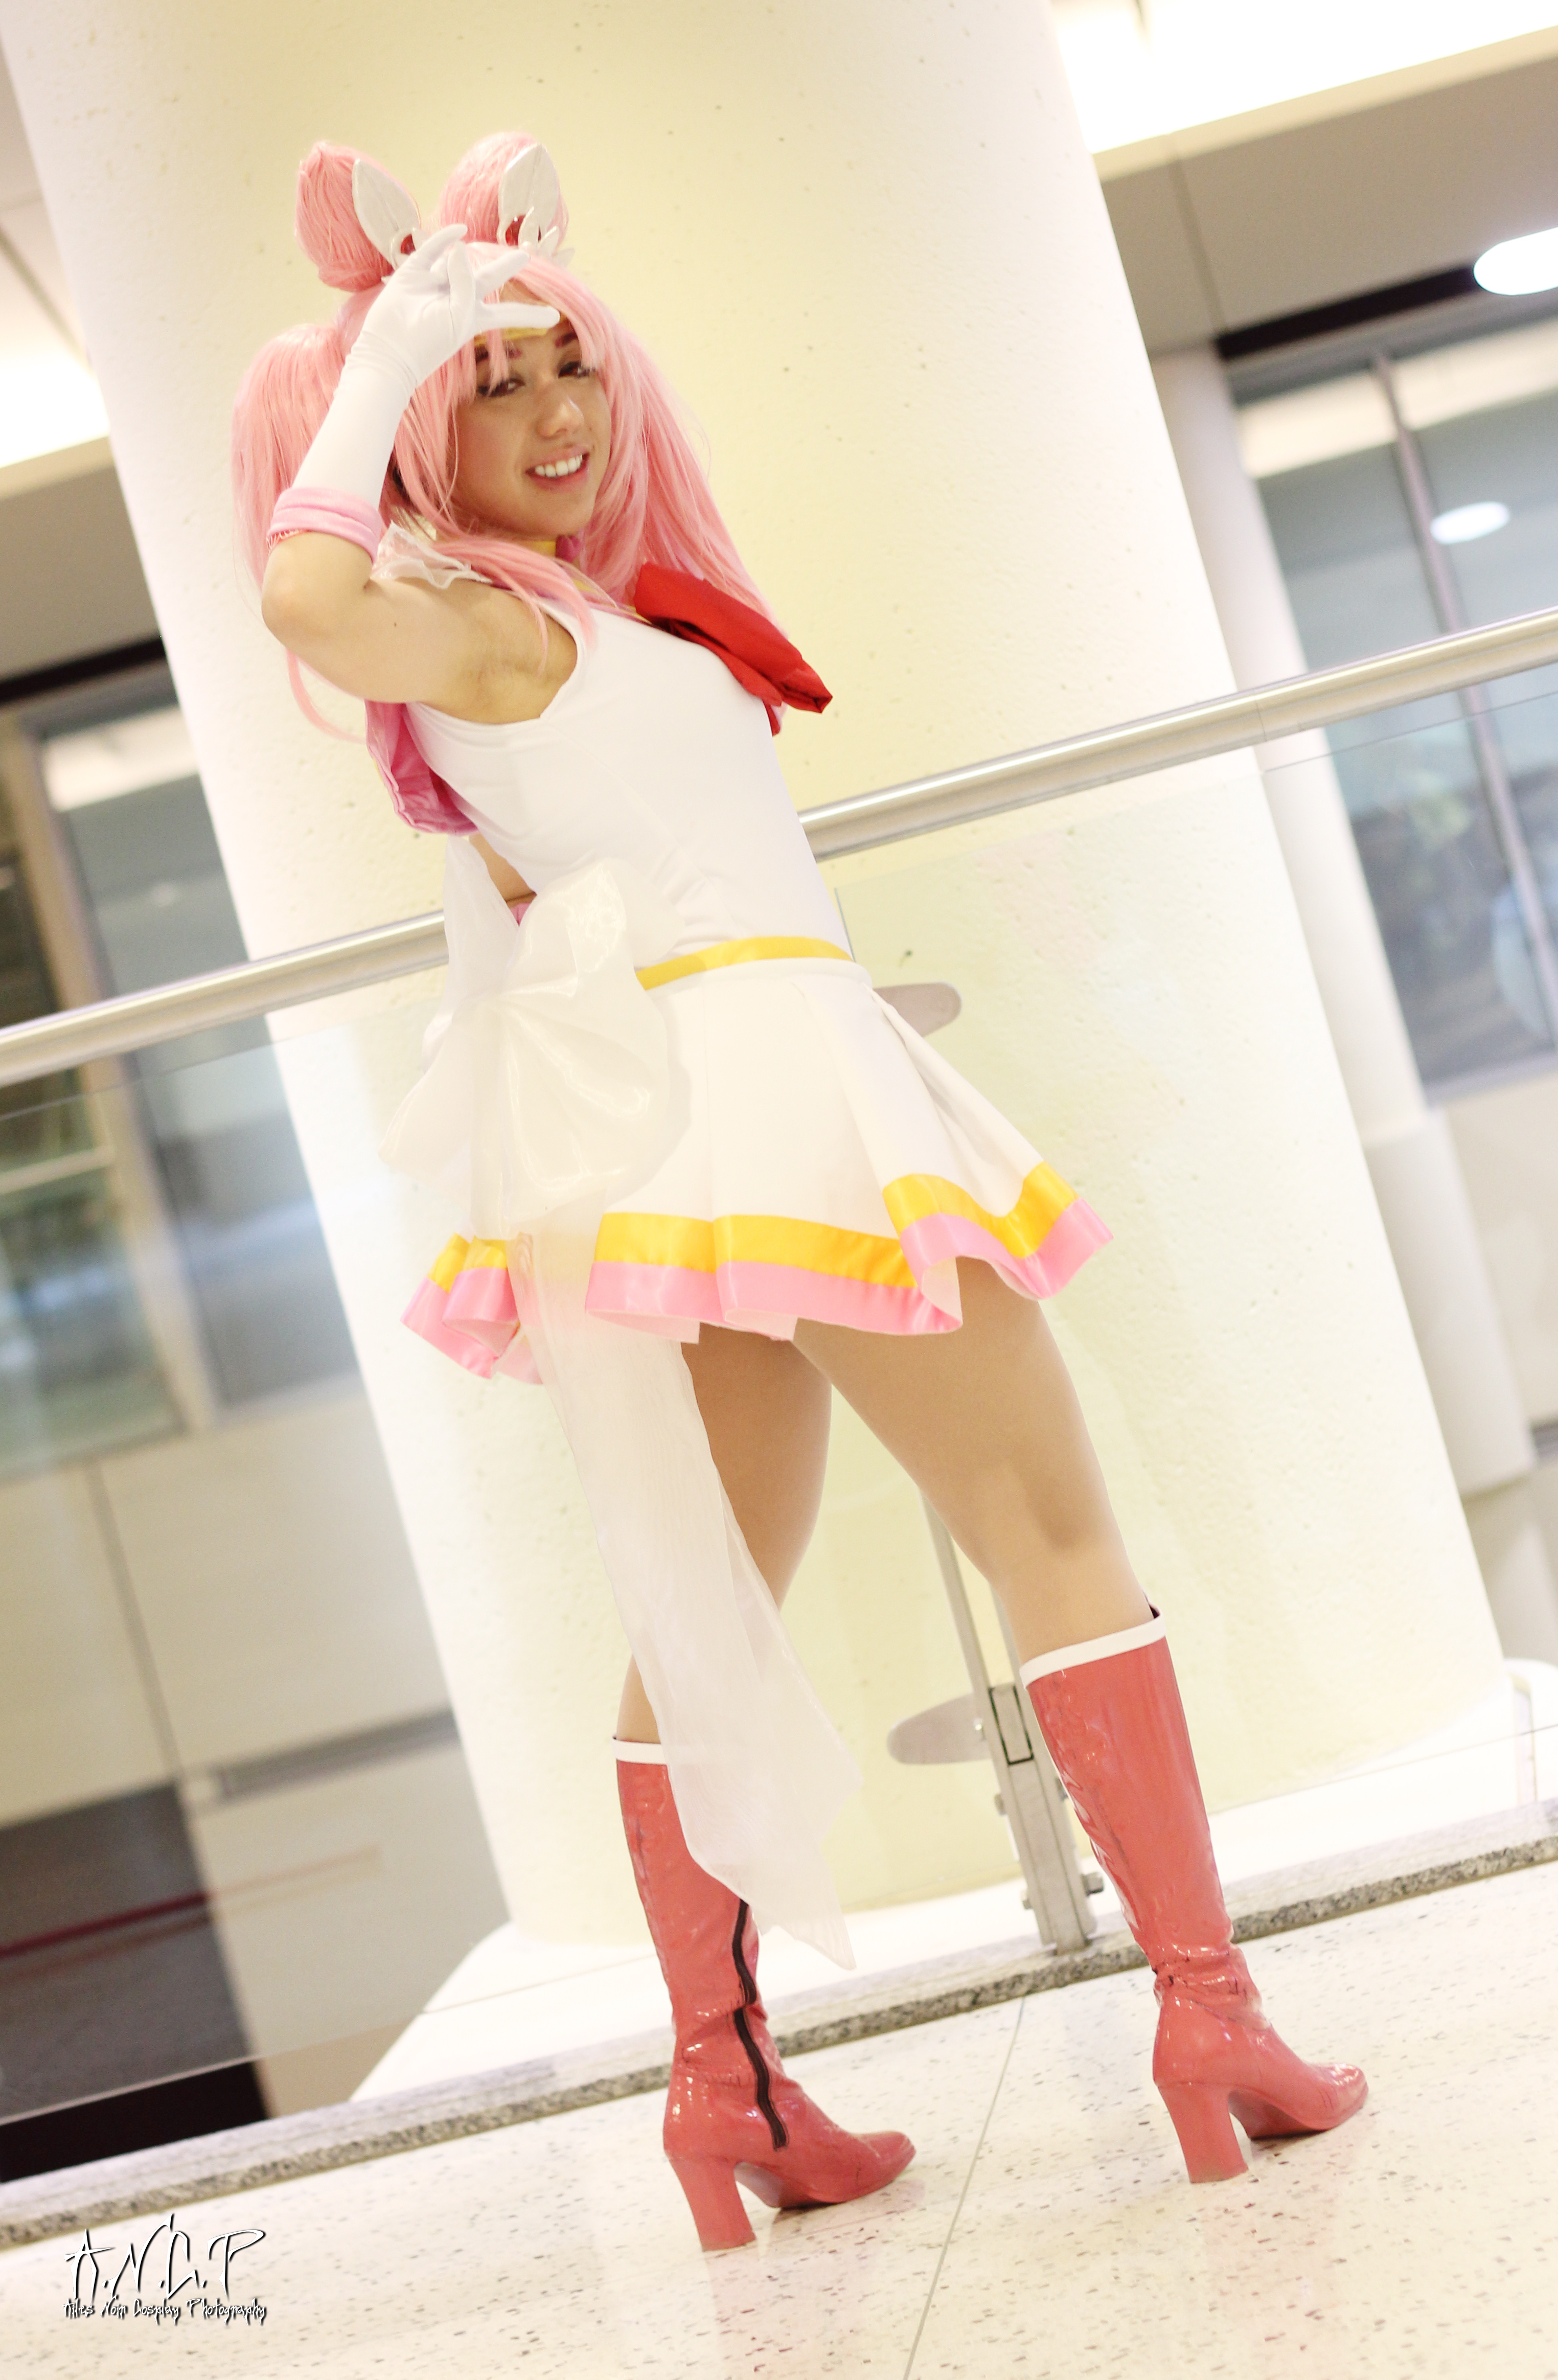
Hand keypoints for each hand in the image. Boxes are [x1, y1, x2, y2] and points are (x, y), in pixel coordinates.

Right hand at [350, 224, 559, 398]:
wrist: (391, 347)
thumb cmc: (431, 340)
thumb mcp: (460, 315)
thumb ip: (467, 280)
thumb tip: (462, 245)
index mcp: (476, 317)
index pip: (510, 313)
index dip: (531, 314)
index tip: (554, 317)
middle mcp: (459, 298)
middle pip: (490, 277)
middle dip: (506, 266)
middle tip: (526, 253)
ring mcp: (437, 284)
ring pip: (454, 263)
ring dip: (447, 274)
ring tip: (431, 298)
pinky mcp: (414, 272)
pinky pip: (433, 248)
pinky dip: (446, 238)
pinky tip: (460, 229)